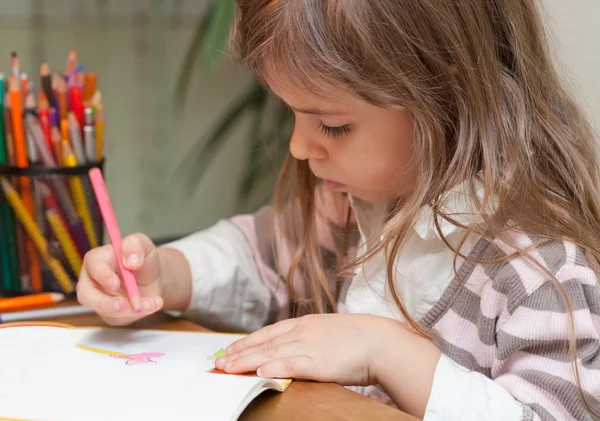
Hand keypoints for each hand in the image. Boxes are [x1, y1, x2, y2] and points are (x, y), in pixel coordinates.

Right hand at [76, 233, 162, 325]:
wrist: (153, 277)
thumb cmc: (143, 258)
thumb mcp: (144, 244)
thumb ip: (135, 245)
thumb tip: (130, 261)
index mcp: (97, 260)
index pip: (93, 267)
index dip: (102, 276)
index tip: (115, 283)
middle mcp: (92, 281)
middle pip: (87, 295)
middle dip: (105, 303)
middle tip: (125, 305)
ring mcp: (99, 299)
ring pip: (105, 310)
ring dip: (129, 310)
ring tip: (153, 303)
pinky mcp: (109, 313)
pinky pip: (118, 318)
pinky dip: (136, 314)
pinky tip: (152, 305)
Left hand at [214, 313, 402, 385]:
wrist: (382, 341)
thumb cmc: (361, 338)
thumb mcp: (332, 332)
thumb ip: (313, 338)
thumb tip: (298, 348)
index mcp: (307, 323)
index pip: (270, 331)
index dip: (248, 341)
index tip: (232, 348)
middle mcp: (304, 331)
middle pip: (264, 342)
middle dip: (240, 352)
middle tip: (219, 361)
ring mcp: (310, 345)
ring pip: (271, 353)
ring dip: (247, 361)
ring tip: (228, 368)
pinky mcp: (318, 361)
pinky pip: (290, 364)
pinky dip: (273, 368)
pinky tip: (258, 373)